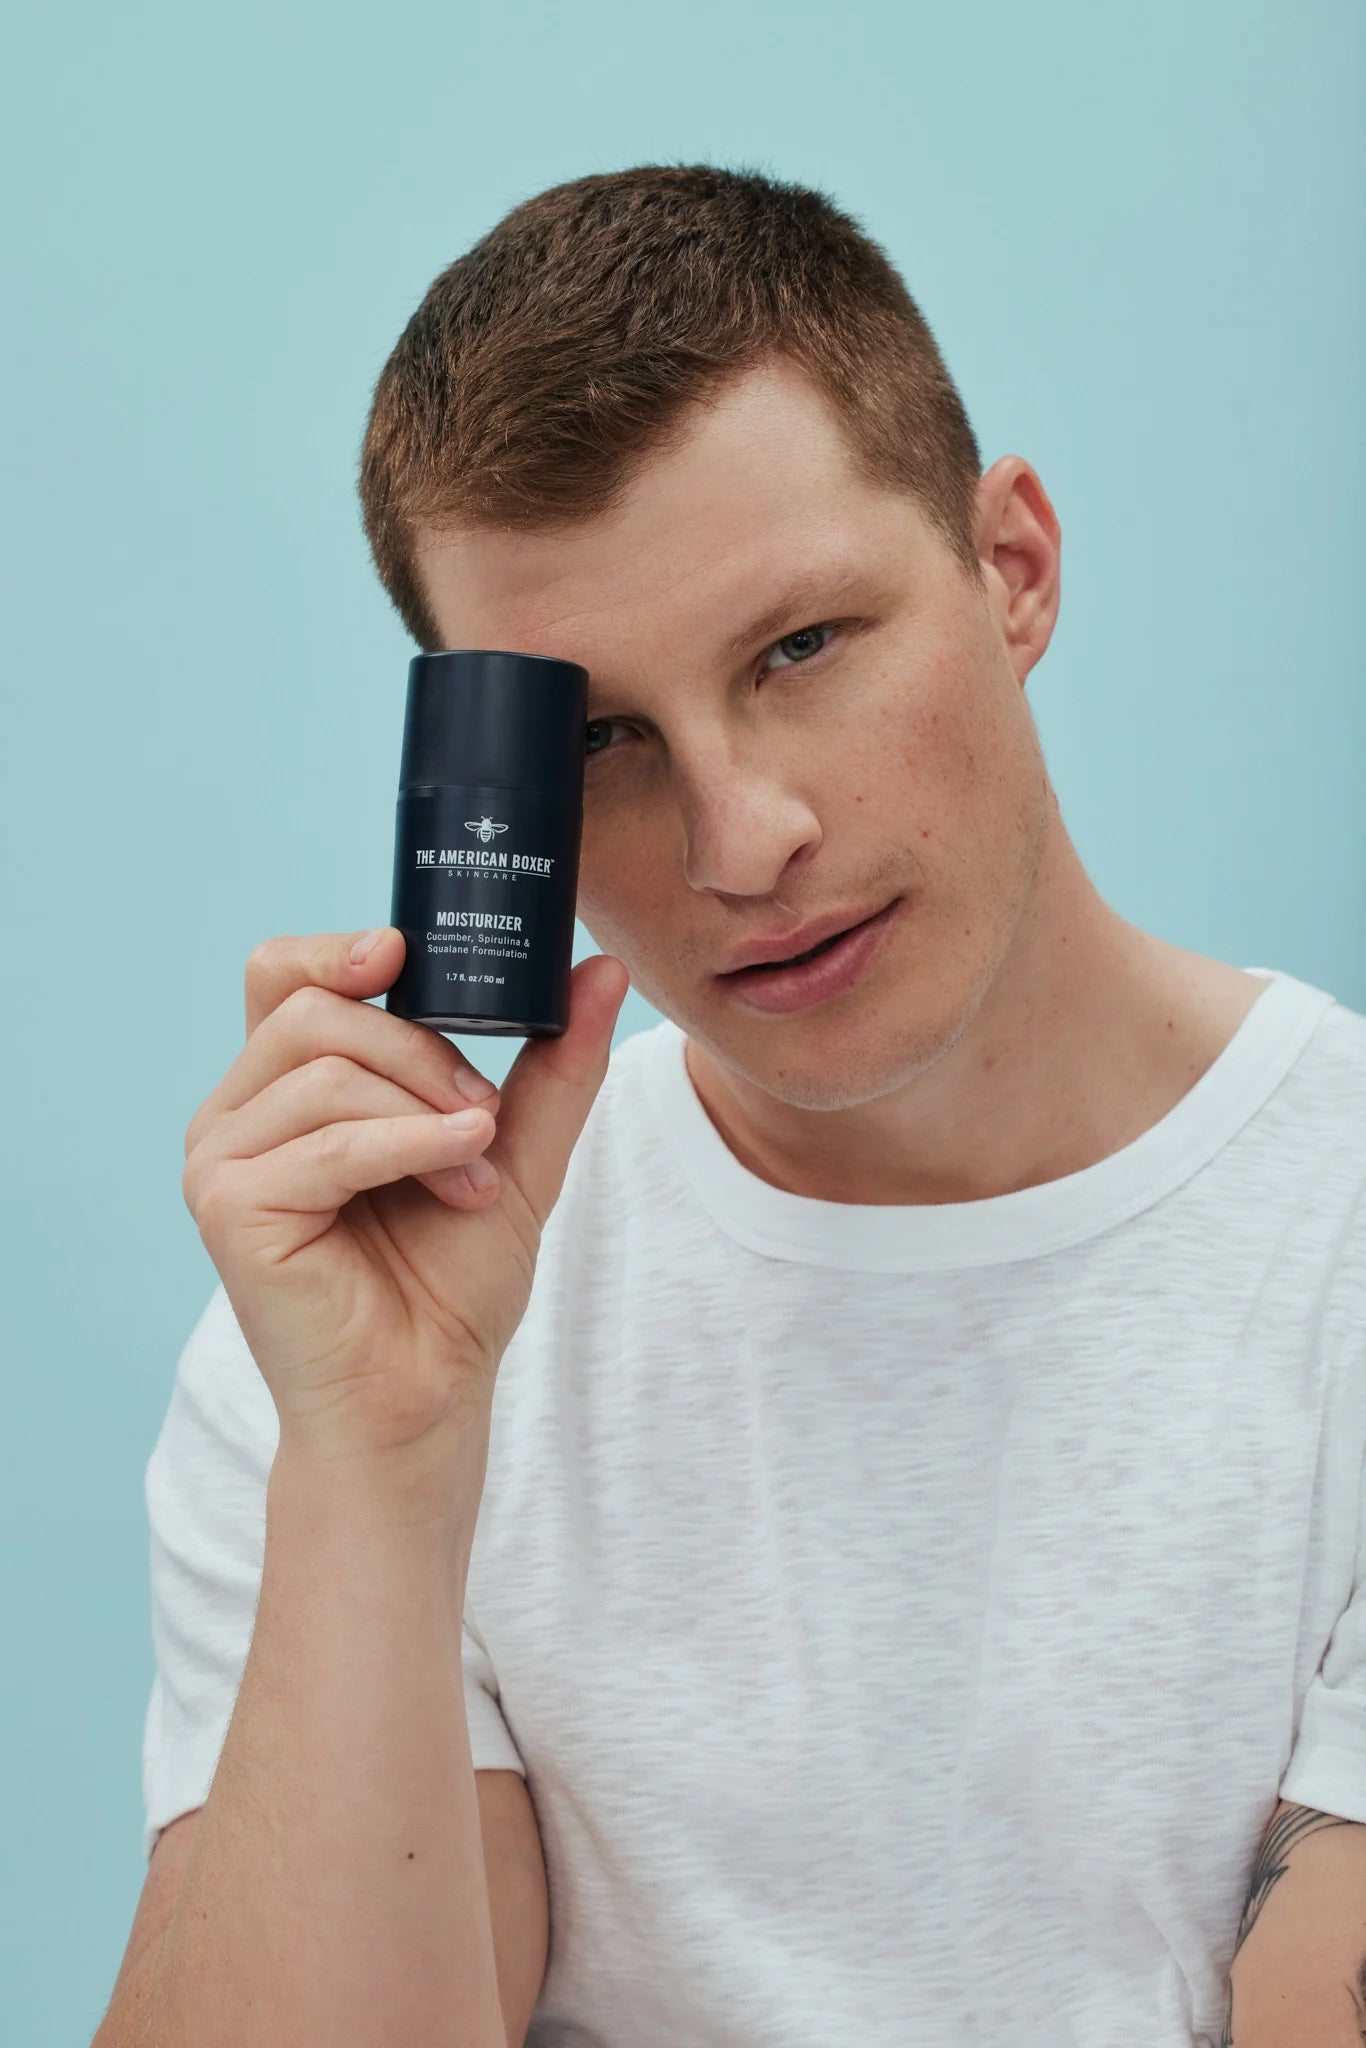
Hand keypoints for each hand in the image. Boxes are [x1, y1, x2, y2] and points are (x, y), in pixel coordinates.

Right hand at [181, 927, 629, 1469]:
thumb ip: (553, 1060)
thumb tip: (599, 966)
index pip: (283, 972)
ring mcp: (220, 1160)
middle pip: (315, 1010)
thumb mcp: (513, 1148)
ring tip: (474, 1171)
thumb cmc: (450, 1283)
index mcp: (283, 1088)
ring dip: (424, 1111)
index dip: (338, 948)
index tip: (407, 952)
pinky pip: (327, 1142)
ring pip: (326, 1068)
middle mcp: (236, 1114)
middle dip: (420, 1049)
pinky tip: (460, 1170)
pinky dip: (407, 1146)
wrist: (424, 1395)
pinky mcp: (227, 1208)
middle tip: (483, 1115)